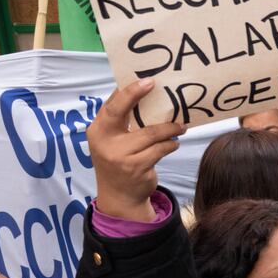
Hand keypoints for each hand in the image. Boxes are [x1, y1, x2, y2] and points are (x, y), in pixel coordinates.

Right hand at [89, 79, 184, 221]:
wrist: (120, 197)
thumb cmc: (120, 161)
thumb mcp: (113, 142)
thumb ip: (122, 121)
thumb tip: (144, 92)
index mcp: (97, 131)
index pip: (111, 105)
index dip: (128, 90)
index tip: (147, 80)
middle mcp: (104, 141)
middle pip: (121, 111)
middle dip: (137, 95)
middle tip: (159, 86)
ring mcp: (119, 155)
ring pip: (151, 133)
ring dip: (170, 129)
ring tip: (180, 127)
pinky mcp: (136, 167)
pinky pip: (160, 149)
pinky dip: (170, 144)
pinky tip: (174, 143)